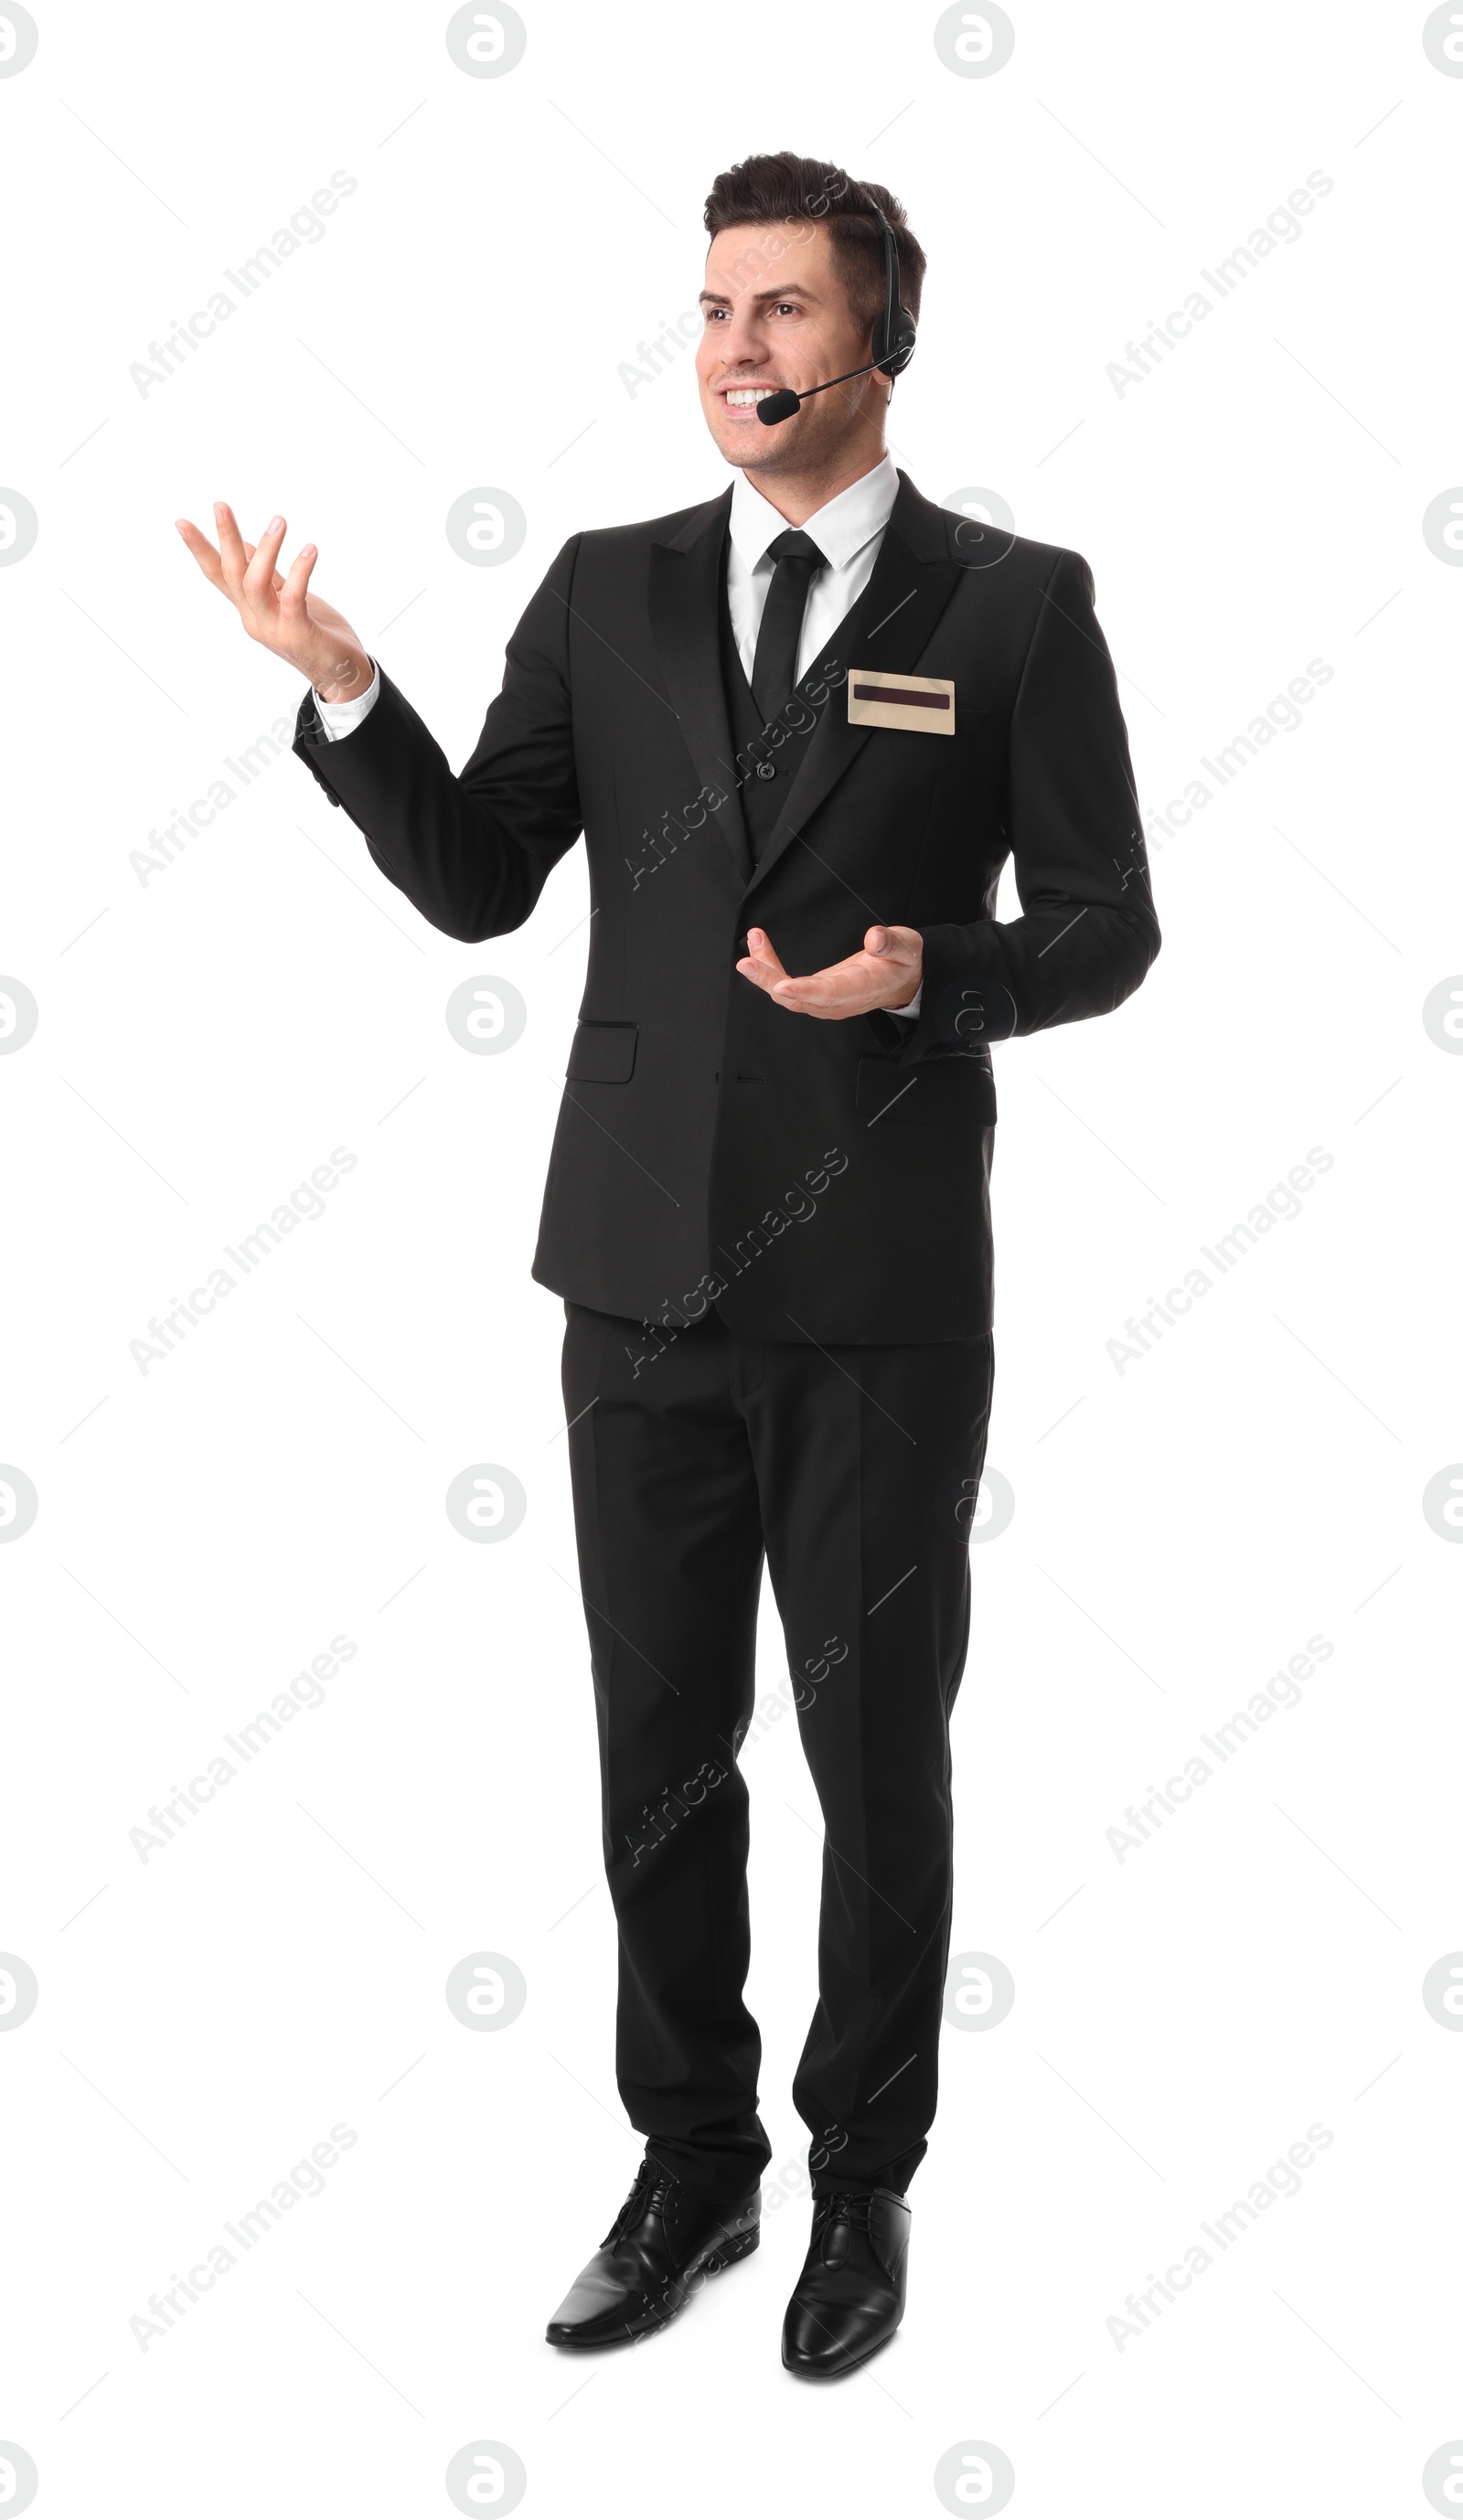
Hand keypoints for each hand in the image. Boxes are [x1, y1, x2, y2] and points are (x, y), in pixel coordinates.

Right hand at [174, 503, 372, 702]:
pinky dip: (301, 571)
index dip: (200, 550)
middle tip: (220, 506)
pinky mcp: (296, 633)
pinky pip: (293, 597)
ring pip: (256, 583)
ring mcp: (272, 627)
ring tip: (279, 520)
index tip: (182, 523)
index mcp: (249, 608)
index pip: (218, 575)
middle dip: (225, 539)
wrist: (341, 674)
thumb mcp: (287, 599)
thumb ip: (269, 576)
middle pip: (232, 574)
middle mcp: (254, 618)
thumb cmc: (316, 633)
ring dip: (267, 550)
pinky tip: (310, 549)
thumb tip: (249, 546)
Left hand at [736, 924, 922, 1018]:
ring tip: (753, 943)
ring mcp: (824, 1001)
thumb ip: (892, 943)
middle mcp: (838, 1001)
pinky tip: (759, 949)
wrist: (901, 983)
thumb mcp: (908, 948)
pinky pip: (787, 988)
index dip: (805, 991)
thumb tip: (875, 938)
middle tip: (746, 963)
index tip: (781, 986)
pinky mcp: (816, 994)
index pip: (830, 994)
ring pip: (787, 996)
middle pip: (798, 999)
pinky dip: (770, 970)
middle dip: (769, 981)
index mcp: (861, 989)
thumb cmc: (902, 964)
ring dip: (765, 972)